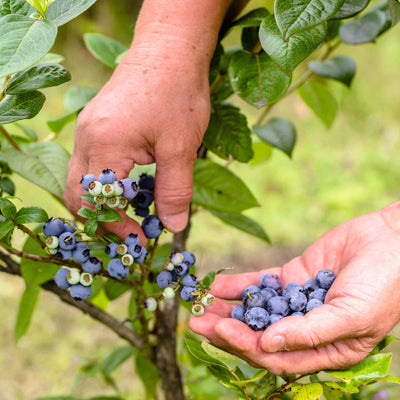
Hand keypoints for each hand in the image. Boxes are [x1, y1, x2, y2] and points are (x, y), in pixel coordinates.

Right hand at [64, 43, 210, 240]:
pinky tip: (133, 184)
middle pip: (78, 195)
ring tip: (136, 209)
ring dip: (105, 200)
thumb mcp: (180, 147)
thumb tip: (172, 227)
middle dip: (103, 218)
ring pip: (82, 179)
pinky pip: (92, 163)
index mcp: (104, 145)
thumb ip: (174, 191)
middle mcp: (86, 138)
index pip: (96, 202)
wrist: (169, 50)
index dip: (116, 226)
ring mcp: (88, 130)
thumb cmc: (177, 93)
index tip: (141, 239)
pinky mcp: (97, 125)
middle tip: (133, 230)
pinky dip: (108, 182)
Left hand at [190, 202, 399, 373]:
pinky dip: (239, 285)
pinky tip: (216, 285)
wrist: (391, 239)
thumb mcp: (353, 315)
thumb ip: (311, 332)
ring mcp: (296, 302)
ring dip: (227, 308)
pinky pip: (260, 283)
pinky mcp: (291, 277)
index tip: (220, 330)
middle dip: (228, 330)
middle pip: (259, 335)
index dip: (246, 346)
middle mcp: (306, 330)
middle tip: (197, 321)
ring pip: (255, 310)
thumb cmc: (383, 284)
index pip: (277, 357)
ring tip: (198, 304)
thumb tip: (267, 345)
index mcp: (324, 350)